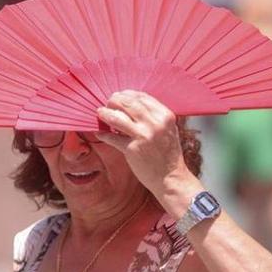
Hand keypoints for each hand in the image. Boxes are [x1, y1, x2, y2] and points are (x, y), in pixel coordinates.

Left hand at [96, 91, 201, 205]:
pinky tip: (100, 133)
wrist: (171, 178)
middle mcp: (155, 124)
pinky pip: (112, 138)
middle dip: (114, 101)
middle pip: (128, 103)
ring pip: (117, 118)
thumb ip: (154, 116)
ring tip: (100, 113)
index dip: (127, 94)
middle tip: (107, 103)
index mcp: (165, 116)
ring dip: (106, 114)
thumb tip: (131, 104)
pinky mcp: (133, 150)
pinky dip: (104, 135)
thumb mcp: (168, 129)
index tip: (119, 96)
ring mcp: (143, 136)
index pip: (142, 96)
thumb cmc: (168, 153)